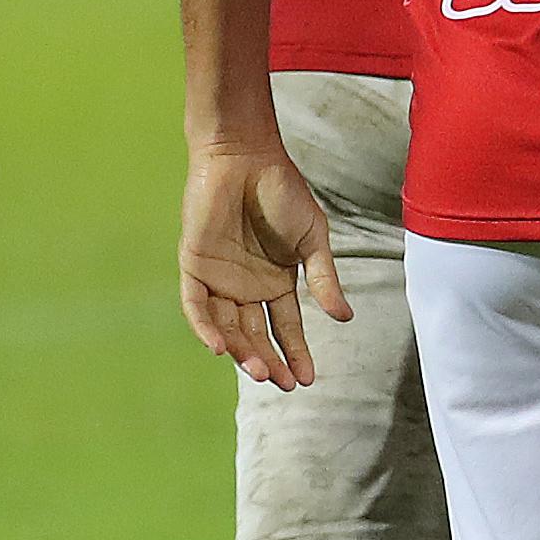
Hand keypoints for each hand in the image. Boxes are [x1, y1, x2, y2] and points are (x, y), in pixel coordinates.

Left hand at [180, 135, 342, 387]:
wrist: (246, 157)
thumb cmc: (282, 191)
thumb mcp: (313, 239)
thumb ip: (324, 278)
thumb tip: (345, 318)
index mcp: (276, 282)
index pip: (285, 328)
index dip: (296, 354)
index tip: (308, 379)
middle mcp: (246, 287)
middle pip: (256, 336)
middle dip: (269, 361)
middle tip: (282, 382)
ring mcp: (219, 279)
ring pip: (227, 328)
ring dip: (241, 352)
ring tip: (260, 371)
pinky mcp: (195, 266)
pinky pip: (197, 306)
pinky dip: (206, 328)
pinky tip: (220, 348)